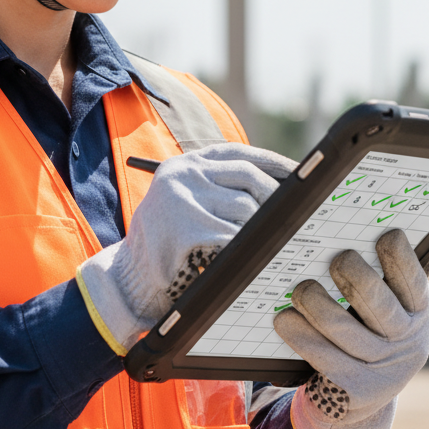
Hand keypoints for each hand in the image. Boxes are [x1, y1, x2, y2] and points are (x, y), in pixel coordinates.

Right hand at [78, 144, 295, 353]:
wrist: (129, 276)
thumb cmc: (167, 242)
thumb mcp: (189, 202)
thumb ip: (218, 187)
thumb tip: (278, 184)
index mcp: (185, 163)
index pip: (239, 152)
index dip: (272, 162)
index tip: (299, 173)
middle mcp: (182, 173)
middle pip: (248, 176)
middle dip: (276, 197)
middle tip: (293, 216)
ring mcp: (182, 198)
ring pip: (245, 207)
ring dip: (260, 228)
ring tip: (263, 243)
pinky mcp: (185, 227)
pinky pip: (233, 235)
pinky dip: (246, 248)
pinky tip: (248, 257)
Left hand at [273, 229, 428, 428]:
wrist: (364, 398)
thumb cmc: (374, 334)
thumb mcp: (394, 312)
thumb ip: (393, 280)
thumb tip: (392, 232)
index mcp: (418, 314)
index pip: (415, 283)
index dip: (402, 259)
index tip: (386, 235)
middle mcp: (405, 342)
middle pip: (379, 305)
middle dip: (355, 276)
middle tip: (337, 259)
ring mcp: (380, 369)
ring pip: (344, 330)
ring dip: (317, 303)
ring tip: (300, 288)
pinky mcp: (353, 390)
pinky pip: (323, 357)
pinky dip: (301, 335)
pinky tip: (284, 319)